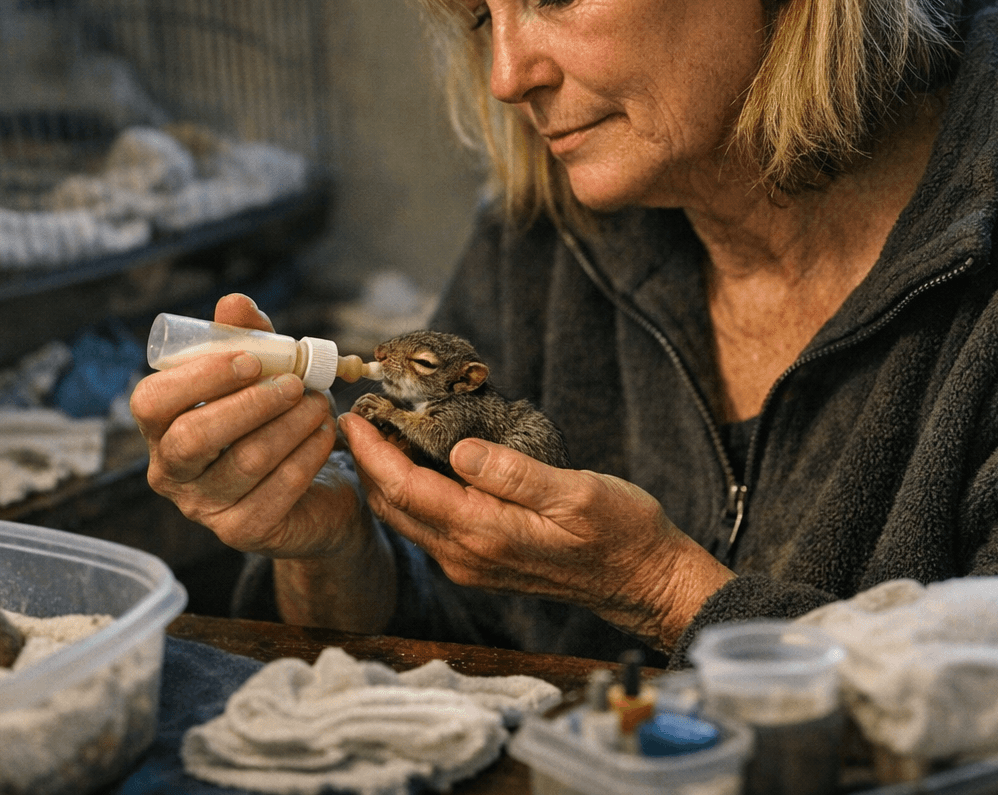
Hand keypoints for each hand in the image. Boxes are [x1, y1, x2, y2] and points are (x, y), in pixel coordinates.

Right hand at [131, 294, 366, 559]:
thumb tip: (233, 303)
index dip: (198, 378)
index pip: (151, 403)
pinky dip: (307, 454)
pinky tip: (324, 434)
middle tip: (295, 383)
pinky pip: (278, 490)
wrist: (313, 492)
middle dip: (250, 403)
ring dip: (291, 424)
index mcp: (161, 428)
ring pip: (244, 461)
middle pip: (193, 438)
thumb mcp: (261, 374)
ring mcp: (204, 508)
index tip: (250, 360)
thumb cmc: (273, 422)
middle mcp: (171, 472)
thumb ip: (245, 338)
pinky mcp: (244, 531)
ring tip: (320, 403)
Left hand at [341, 412, 735, 651]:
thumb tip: (458, 450)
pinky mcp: (480, 562)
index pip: (405, 488)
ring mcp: (471, 563)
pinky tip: (417, 463)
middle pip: (394, 506)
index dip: (373, 450)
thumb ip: (514, 474)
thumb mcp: (576, 493)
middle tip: (359, 415)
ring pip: (407, 518)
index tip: (354, 415)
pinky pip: (428, 526)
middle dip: (369, 461)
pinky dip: (410, 493)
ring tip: (380, 433)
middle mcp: (467, 555)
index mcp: (485, 532)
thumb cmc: (619, 532)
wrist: (642, 581)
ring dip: (386, 477)